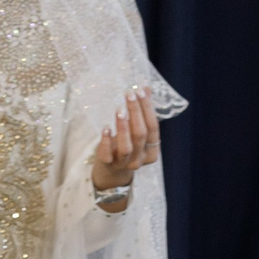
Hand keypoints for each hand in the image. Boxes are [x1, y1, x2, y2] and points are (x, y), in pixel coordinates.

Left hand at [90, 87, 162, 212]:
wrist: (111, 172)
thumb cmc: (126, 145)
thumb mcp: (136, 130)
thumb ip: (142, 111)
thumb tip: (146, 86)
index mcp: (152, 149)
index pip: (153, 127)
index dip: (147, 108)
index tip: (140, 91)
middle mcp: (140, 158)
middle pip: (140, 134)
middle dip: (136, 112)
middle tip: (129, 94)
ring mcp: (124, 164)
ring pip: (127, 147)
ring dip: (123, 127)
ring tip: (119, 110)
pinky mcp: (108, 165)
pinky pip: (108, 155)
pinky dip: (106, 142)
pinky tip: (105, 128)